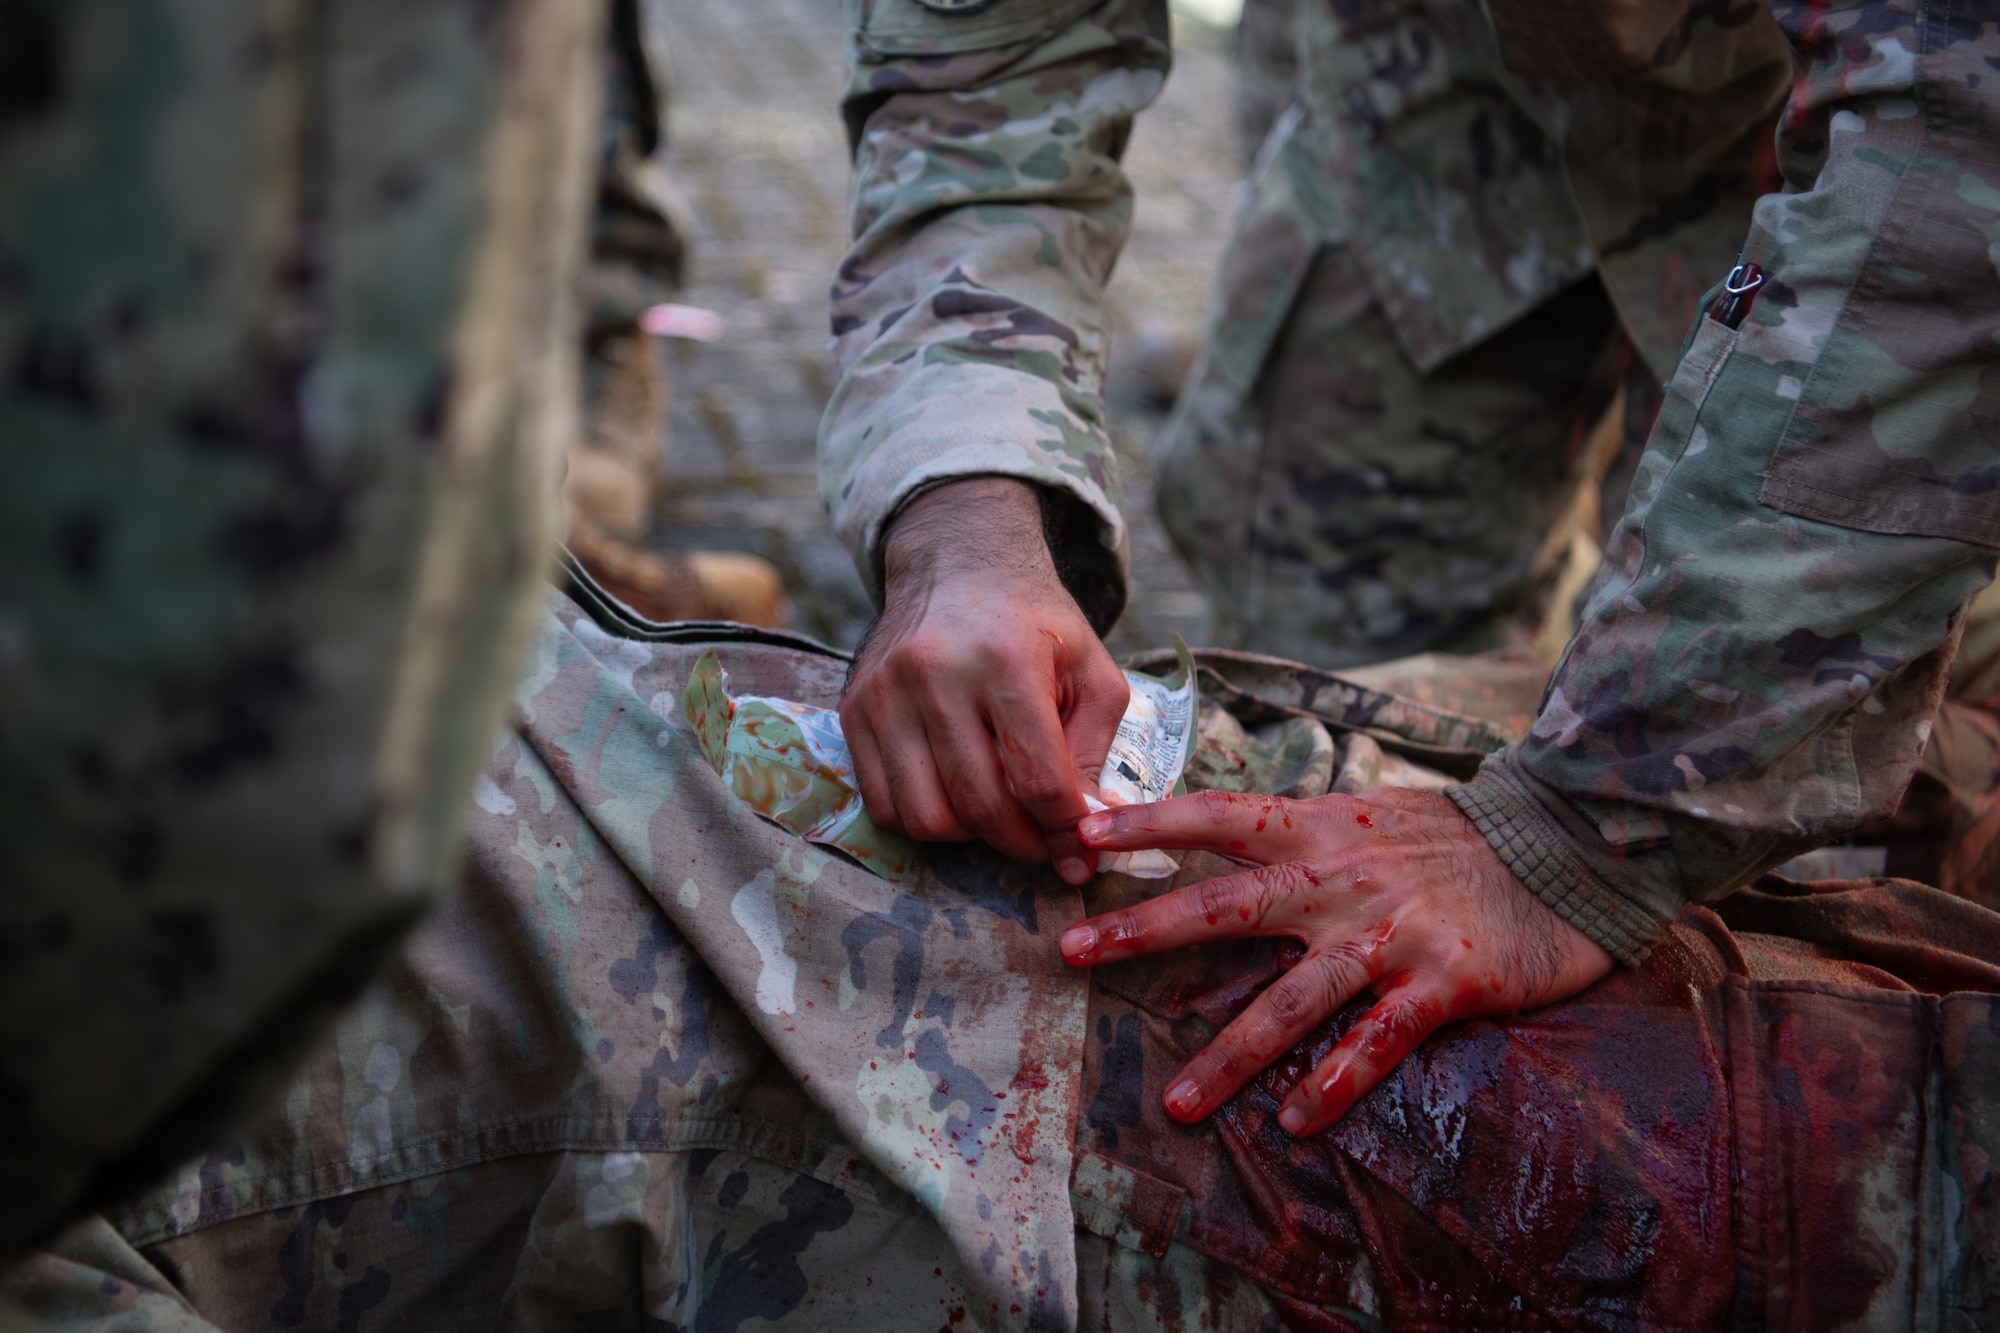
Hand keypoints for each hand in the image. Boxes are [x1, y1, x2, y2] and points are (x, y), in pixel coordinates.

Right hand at [841, 477, 1129, 883]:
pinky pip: (884, 805)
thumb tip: (1092, 828)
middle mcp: (935, 675)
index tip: (1082, 854)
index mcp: (1005, 659)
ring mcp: (886, 694)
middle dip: (1023, 844)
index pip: (1036, 777)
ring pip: (926, 818)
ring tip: (1001, 819)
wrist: (957, 564)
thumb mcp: (1090, 668)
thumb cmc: (1034, 622)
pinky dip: (925, 821)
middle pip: (980, 806)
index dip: (1064, 830)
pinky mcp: (855, 710)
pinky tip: (957, 799)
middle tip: (1047, 847)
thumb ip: (1096, 748)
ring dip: (972, 838)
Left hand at [1062, 787, 1612, 1133]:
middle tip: (1072, 951)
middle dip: (1143, 929)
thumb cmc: (1456, 836)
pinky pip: (1376, 1044)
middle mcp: (1341, 878)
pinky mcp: (1441, 983)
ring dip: (1231, 1055)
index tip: (1081, 830)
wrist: (1565, 848)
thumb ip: (1300, 830)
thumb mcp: (1369, 813)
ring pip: (1292, 1000)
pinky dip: (1335, 1085)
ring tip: (1180, 1102)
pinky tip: (1297, 1122)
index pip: (1217, 815)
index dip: (1148, 822)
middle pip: (1224, 904)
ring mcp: (1388, 933)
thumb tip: (1226, 830)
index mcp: (1319, 829)